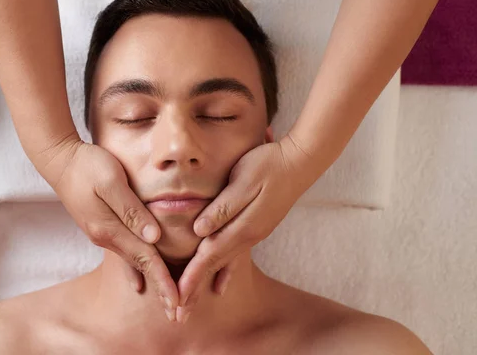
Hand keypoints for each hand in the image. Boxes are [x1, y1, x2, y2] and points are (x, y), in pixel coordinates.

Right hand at [35, 133, 178, 319]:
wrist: (60, 161)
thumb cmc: (88, 166)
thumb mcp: (111, 180)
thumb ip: (131, 209)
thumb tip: (154, 236)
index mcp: (109, 228)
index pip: (145, 259)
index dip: (164, 280)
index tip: (177, 301)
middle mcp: (106, 237)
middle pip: (140, 266)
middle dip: (160, 289)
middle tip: (178, 312)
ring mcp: (102, 234)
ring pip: (133, 262)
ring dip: (152, 280)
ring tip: (167, 300)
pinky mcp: (102, 227)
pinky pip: (124, 253)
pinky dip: (136, 270)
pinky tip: (139, 283)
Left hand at [176, 133, 317, 322]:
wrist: (299, 162)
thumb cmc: (268, 165)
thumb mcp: (242, 180)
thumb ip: (222, 208)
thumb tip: (199, 231)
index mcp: (242, 226)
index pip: (210, 257)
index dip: (192, 277)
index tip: (177, 296)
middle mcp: (248, 236)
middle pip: (214, 267)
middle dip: (194, 290)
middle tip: (178, 314)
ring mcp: (253, 234)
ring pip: (224, 264)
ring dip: (205, 284)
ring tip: (191, 304)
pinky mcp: (256, 228)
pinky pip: (235, 257)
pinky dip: (224, 273)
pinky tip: (220, 285)